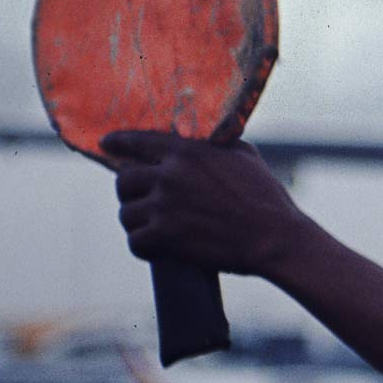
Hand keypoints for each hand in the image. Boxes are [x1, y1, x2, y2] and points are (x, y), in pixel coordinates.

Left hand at [101, 131, 312, 276]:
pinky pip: (135, 241)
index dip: (118, 143)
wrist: (275, 237)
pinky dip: (144, 245)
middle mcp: (169, 176)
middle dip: (131, 191)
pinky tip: (155, 246)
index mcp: (186, 152)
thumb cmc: (267, 197)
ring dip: (137, 221)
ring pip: (126, 213)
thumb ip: (217, 144)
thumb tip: (208, 135)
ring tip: (152, 226)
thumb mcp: (245, 156)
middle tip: (142, 200)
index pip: (138, 141)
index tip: (106, 144)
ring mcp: (164, 207)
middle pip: (123, 180)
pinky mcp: (165, 237)